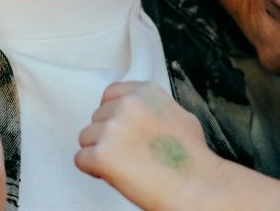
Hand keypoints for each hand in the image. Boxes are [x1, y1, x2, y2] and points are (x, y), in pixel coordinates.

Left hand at [75, 82, 215, 210]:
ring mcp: (113, 128)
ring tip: (127, 166)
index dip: (114, 117)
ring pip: (86, 139)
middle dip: (108, 137)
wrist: (198, 187)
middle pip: (96, 118)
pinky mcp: (103, 154)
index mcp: (145, 92)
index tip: (124, 133)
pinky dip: (94, 171)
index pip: (109, 95)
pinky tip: (116, 175)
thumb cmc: (192, 158)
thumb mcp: (179, 115)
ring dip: (100, 153)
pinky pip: (81, 160)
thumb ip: (153, 109)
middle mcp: (127, 105)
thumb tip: (138, 112)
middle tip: (131, 156)